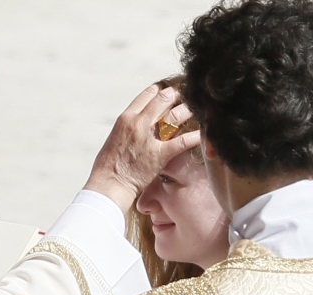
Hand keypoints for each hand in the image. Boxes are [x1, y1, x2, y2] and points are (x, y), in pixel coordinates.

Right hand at [84, 85, 200, 212]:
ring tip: (196, 109)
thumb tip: (136, 127)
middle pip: (163, 99)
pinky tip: (204, 133)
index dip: (160, 92)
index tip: (168, 94)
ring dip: (188, 110)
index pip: (147, 95)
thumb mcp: (114, 139)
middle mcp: (138, 124)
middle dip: (177, 96)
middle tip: (186, 97)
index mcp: (126, 118)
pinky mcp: (161, 154)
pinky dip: (195, 136)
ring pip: (175, 115)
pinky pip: (183, 141)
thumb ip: (127, 129)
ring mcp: (150, 138)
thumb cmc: (107, 166)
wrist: (109, 184)